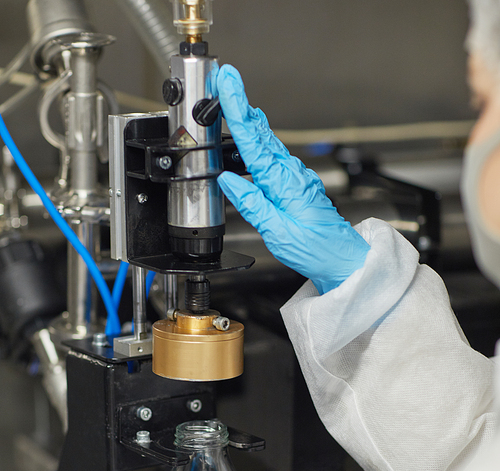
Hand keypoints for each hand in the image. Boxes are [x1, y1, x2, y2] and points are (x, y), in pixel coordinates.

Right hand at [216, 65, 369, 293]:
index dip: (237, 110)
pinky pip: (272, 156)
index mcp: (283, 183)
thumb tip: (227, 181)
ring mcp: (294, 177)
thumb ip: (251, 204)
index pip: (253, 141)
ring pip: (266, 142)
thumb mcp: (277, 233)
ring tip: (232, 97)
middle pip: (260, 133)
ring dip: (248, 119)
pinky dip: (258, 139)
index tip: (227, 84)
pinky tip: (253, 134)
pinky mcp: (295, 185)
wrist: (343, 260)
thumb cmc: (316, 249)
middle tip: (225, 78)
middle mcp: (290, 174)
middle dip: (241, 103)